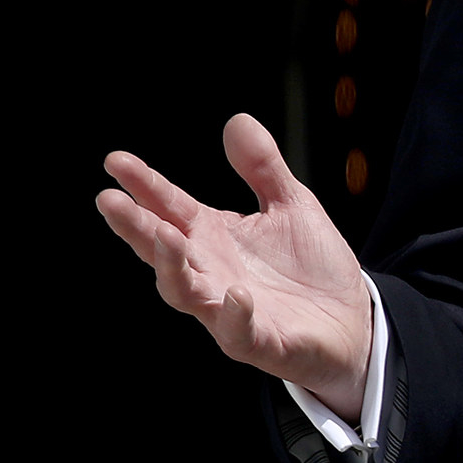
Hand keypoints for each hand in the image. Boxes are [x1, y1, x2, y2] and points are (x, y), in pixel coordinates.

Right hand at [98, 114, 376, 421]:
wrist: (353, 320)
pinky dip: (234, 315)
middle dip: (136, 226)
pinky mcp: (260, 341)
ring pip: (185, 292)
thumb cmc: (311, 267)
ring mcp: (229, 310)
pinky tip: (235, 293)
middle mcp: (211, 272)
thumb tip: (238, 121)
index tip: (116, 161)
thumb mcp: (292, 206)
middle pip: (162, 249)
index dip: (144, 185)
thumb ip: (263, 169)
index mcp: (213, 237)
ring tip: (165, 236)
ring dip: (171, 266)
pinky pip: (238, 332)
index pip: (169, 207)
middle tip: (109, 200)